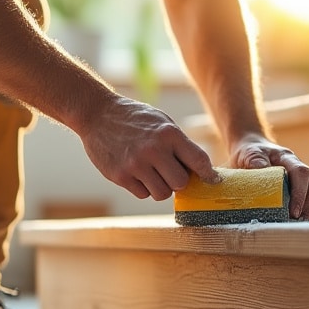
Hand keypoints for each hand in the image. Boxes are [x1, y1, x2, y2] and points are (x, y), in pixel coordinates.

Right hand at [79, 96, 219, 200]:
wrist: (97, 114)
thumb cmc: (135, 119)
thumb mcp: (162, 122)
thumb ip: (180, 145)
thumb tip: (202, 171)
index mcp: (168, 134)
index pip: (199, 161)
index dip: (208, 174)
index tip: (212, 180)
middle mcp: (154, 150)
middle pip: (181, 184)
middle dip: (177, 181)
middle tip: (169, 172)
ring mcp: (135, 164)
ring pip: (162, 194)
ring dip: (160, 187)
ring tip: (151, 171)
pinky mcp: (120, 176)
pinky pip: (142, 194)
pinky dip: (142, 187)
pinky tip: (135, 172)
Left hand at [231, 137, 308, 219]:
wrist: (253, 147)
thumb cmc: (250, 153)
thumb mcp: (249, 154)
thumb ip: (255, 161)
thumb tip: (262, 169)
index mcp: (286, 158)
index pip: (301, 172)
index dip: (301, 192)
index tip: (294, 211)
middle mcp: (299, 165)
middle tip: (301, 218)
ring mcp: (305, 174)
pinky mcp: (306, 184)